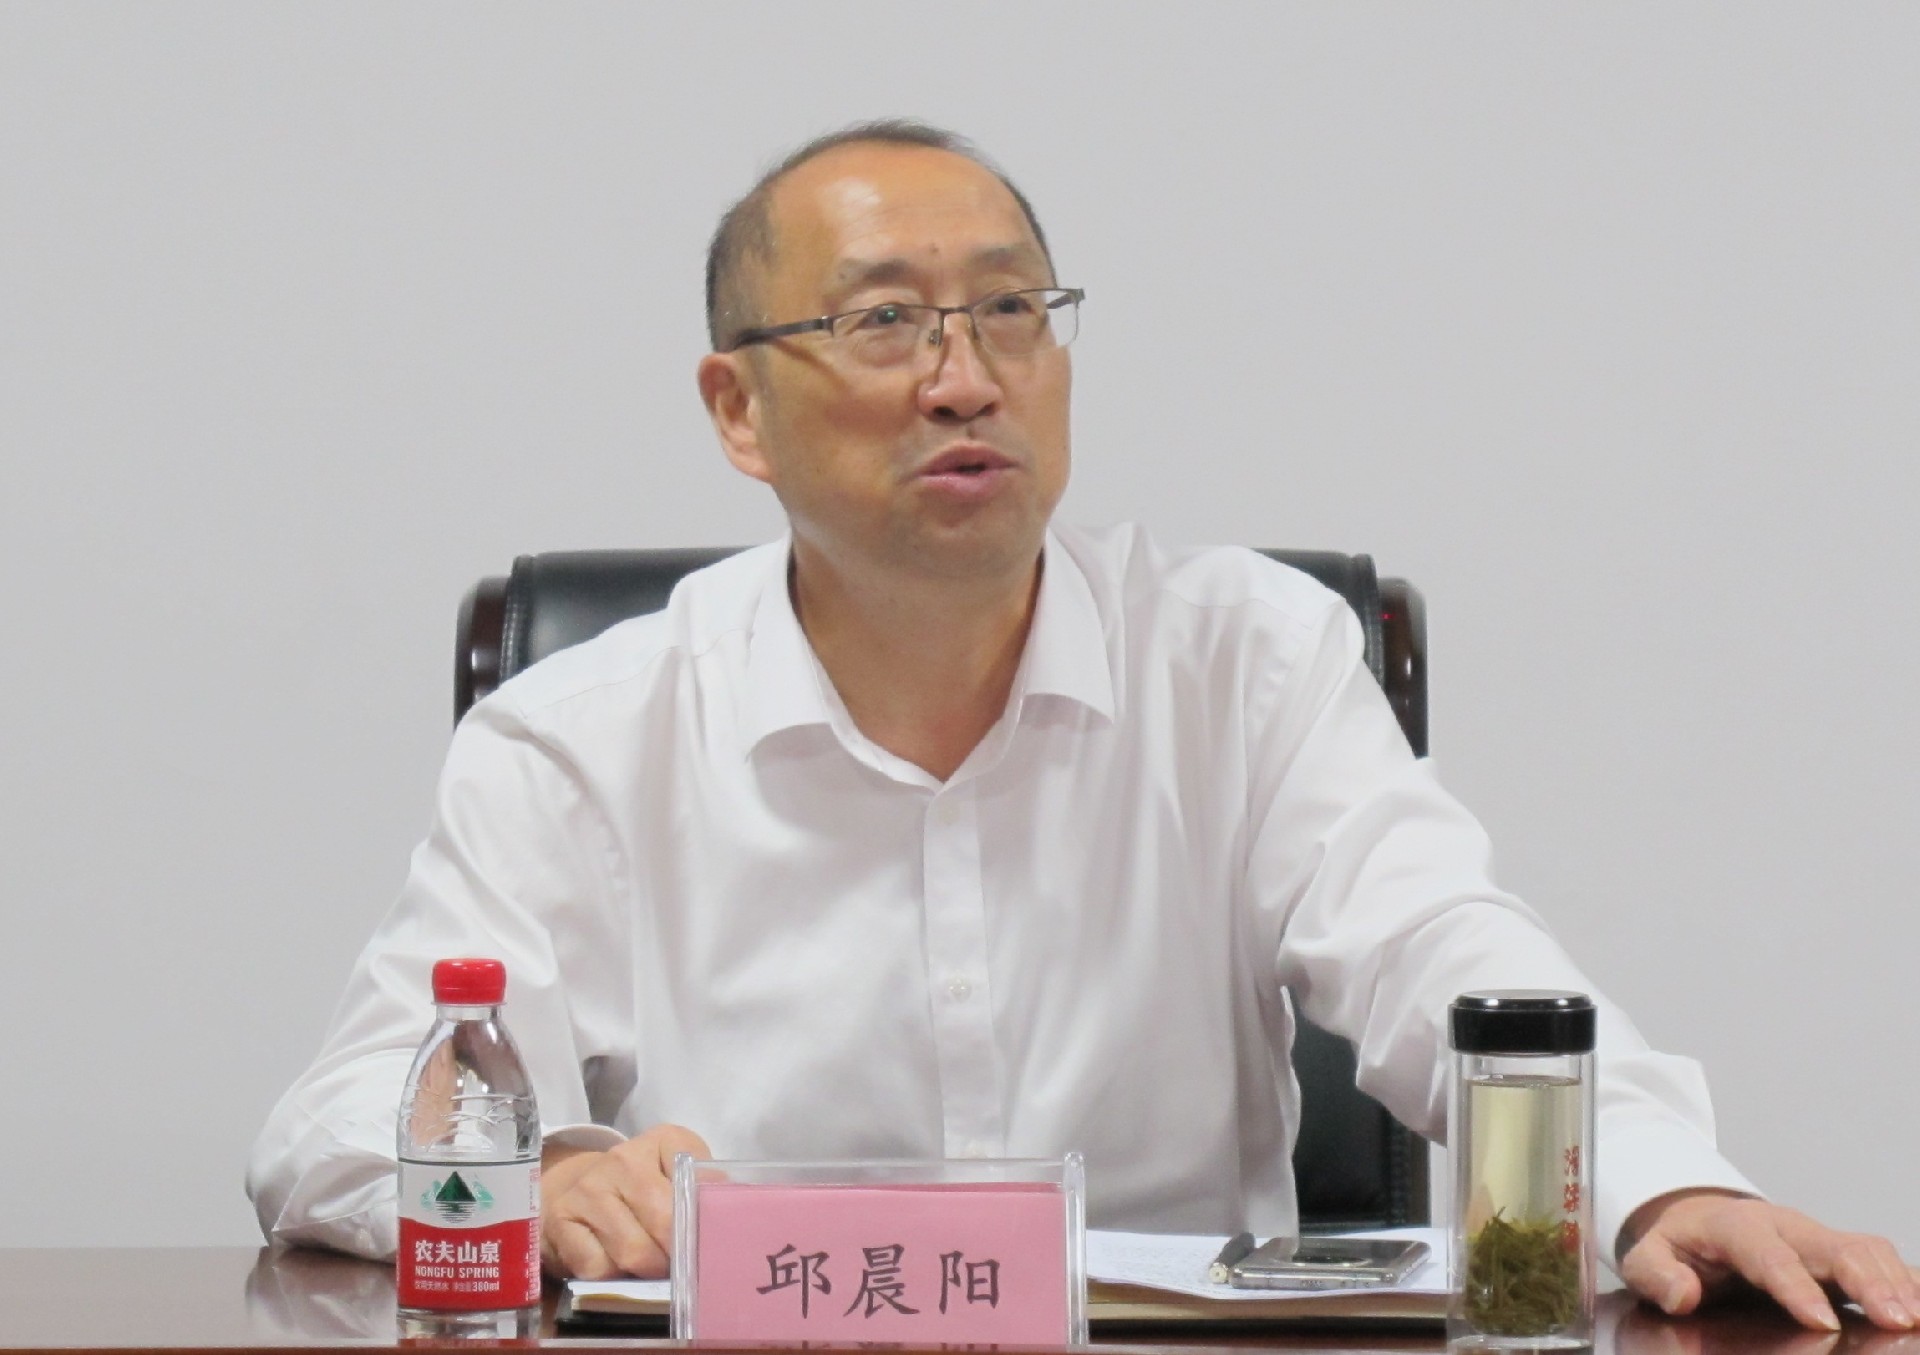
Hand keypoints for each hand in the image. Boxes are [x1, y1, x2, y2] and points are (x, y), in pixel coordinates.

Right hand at [539, 1123, 710, 1279]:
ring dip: (648, 1272)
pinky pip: (598, 1269)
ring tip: (653, 1267)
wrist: (578, 1185)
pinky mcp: (560, 1222)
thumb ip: (706, 1187)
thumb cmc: (643, 1186)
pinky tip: (616, 1267)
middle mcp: (623, 1159)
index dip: (706, 1215)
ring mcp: (588, 1190)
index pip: (696, 1179)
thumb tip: (728, 1213)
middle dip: (679, 1256)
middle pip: (666, 1225)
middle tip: (684, 1268)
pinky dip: (612, 1279)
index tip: (710, 1235)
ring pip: (633, 1253)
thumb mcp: (679, 1174)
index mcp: (662, 1140)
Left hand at [1619, 1188, 1919, 1330]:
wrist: (1698, 1217)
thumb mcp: (1648, 1255)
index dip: (1794, 1285)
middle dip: (1868, 1282)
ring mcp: (1816, 1238)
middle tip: (1896, 1320)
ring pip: (1865, 1249)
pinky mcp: (1837, 1253)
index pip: (1768, 1253)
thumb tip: (1682, 1294)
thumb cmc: (1679, 1242)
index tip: (1820, 1319)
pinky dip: (1906, 1279)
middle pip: (1834, 1245)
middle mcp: (1785, 1227)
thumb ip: (1657, 1274)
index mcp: (1736, 1227)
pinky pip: (1879, 1259)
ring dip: (1896, 1282)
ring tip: (1916, 1320)